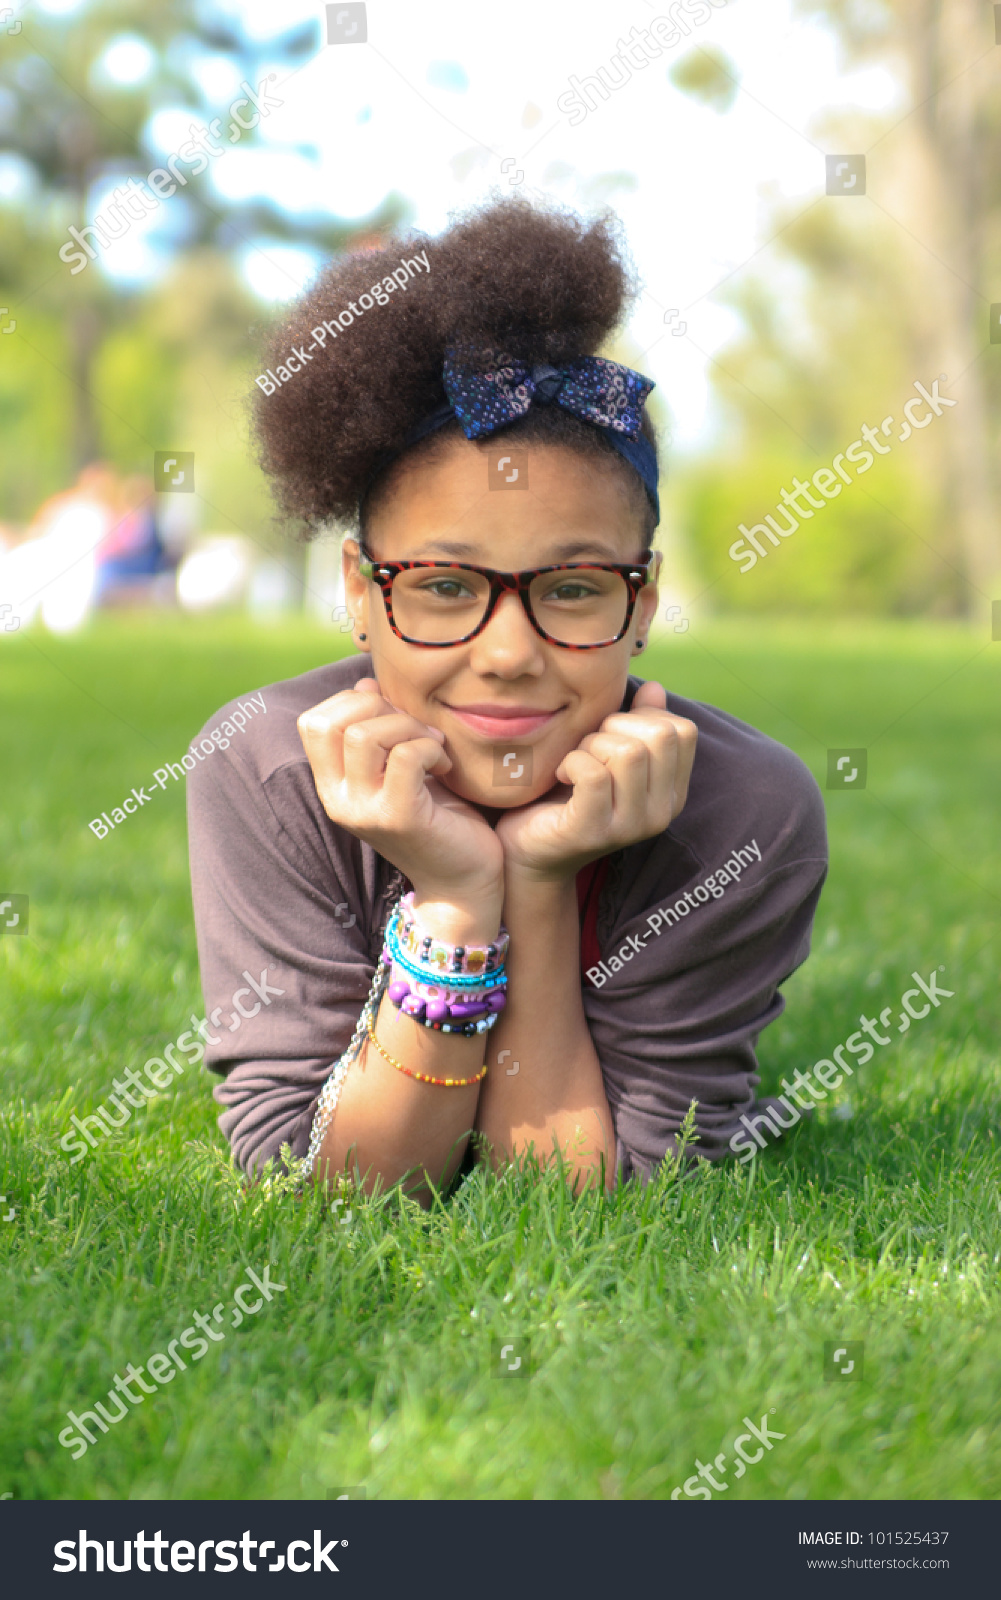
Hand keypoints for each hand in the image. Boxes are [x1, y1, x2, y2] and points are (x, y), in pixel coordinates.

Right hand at [298, 678, 504, 923]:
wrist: (464, 880)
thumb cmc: (439, 817)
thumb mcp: (400, 767)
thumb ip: (379, 729)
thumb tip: (365, 685)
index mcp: (333, 786)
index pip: (312, 722)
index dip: (352, 702)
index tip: (392, 715)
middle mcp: (339, 801)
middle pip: (331, 722)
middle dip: (380, 708)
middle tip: (417, 729)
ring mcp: (364, 811)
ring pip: (365, 734)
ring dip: (409, 727)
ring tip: (434, 746)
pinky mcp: (398, 817)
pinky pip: (405, 756)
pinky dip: (430, 747)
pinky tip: (445, 764)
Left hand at [495, 680, 696, 880]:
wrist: (532, 852)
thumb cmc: (570, 796)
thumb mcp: (609, 755)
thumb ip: (637, 724)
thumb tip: (654, 688)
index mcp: (672, 792)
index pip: (683, 730)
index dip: (642, 717)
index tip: (611, 735)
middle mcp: (661, 813)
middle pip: (660, 735)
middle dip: (616, 726)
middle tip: (589, 748)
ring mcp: (630, 826)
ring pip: (628, 752)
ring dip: (592, 744)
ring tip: (575, 762)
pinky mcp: (594, 831)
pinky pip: (593, 774)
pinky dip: (571, 761)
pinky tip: (562, 774)